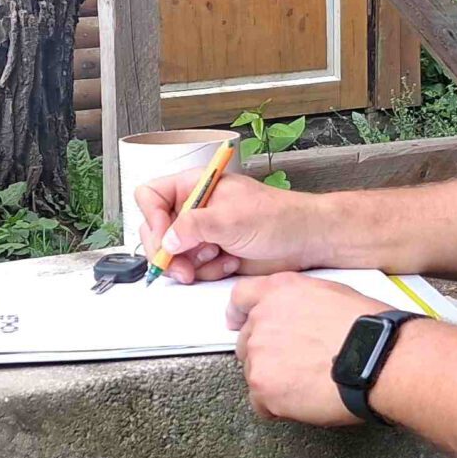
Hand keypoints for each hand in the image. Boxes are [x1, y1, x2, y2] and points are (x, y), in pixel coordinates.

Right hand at [135, 166, 324, 283]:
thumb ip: (194, 227)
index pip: (151, 196)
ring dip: (192, 264)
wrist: (305, 240)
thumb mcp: (231, 218)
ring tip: (217, 258)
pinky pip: (194, 268)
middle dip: (168, 252)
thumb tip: (168, 240)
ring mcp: (203, 232)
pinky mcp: (213, 254)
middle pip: (157, 230)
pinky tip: (229, 263)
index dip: (153, 219)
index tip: (166, 239)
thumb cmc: (279, 217)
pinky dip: (208, 271)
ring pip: (174, 254)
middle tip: (181, 267)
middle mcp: (196, 208)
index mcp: (196, 186)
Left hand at [227, 272, 391, 425]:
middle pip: (247, 342)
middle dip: (266, 355)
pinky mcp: (263, 386)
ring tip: (309, 384)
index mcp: (280, 292)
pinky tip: (304, 400)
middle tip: (296, 366)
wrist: (377, 358)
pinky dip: (278, 407)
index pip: (241, 297)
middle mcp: (262, 319)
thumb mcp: (332, 294)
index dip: (240, 314)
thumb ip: (301, 304)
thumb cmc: (369, 329)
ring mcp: (259, 354)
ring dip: (275, 381)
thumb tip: (298, 319)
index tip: (238, 323)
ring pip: (254, 374)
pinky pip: (260, 403)